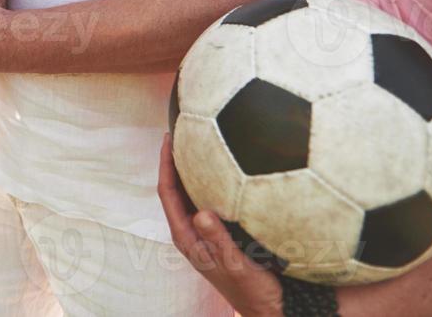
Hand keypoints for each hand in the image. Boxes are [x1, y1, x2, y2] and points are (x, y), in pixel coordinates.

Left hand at [157, 135, 285, 316]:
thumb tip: (201, 212)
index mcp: (187, 237)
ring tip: (195, 142)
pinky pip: (206, 198)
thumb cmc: (251, 289)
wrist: (267, 308)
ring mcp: (204, 230)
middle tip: (180, 132)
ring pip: (190, 192)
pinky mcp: (218, 231)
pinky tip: (219, 167)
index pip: (168, 193)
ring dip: (190, 169)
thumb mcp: (236, 264)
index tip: (166, 139)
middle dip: (174, 161)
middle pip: (175, 188)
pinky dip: (207, 181)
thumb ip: (218, 239)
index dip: (165, 164)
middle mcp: (191, 230)